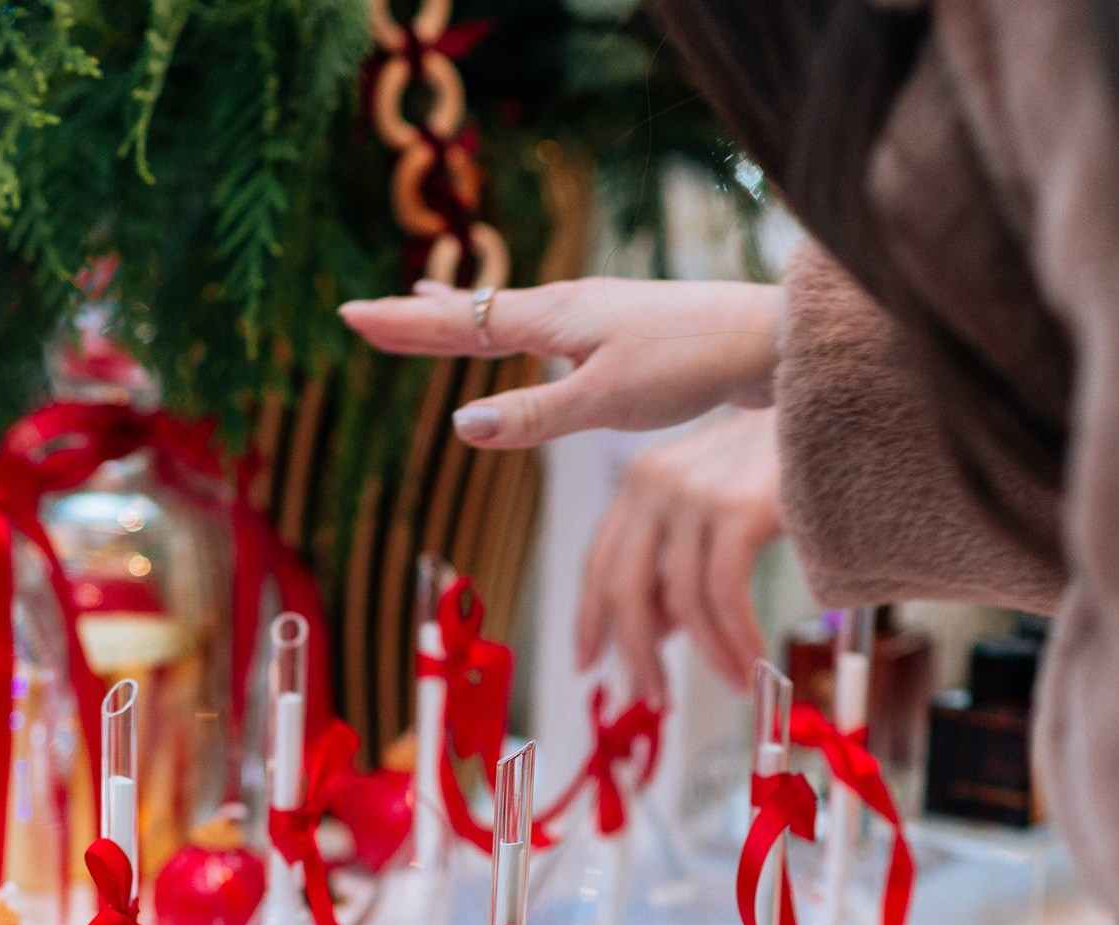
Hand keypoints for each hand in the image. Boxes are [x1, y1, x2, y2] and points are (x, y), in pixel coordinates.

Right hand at [338, 277, 783, 448]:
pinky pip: (542, 324)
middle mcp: (565, 308)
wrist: (768, 338)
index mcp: (553, 319)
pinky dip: (509, 323)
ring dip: (462, 313)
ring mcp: (593, 316)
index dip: (404, 325)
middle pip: (476, 313)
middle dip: (419, 316)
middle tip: (366, 314)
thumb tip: (462, 428)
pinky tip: (523, 330)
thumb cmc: (690, 366)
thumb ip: (535, 415)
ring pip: (509, 314)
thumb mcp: (606, 401)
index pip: (460, 324)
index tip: (350, 315)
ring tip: (427, 302)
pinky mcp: (619, 331)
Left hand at [577, 407, 783, 701]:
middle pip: (625, 590)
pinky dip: (736, 640)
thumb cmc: (779, 469)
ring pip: (680, 600)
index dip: (588, 620)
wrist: (840, 417)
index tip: (585, 665)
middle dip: (636, 654)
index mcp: (640, 482)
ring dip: (705, 655)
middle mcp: (654, 483)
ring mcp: (694, 494)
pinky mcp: (736, 509)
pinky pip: (724, 596)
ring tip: (730, 684)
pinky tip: (750, 665)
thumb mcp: (712, 512)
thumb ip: (676, 562)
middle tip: (652, 698)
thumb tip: (653, 634)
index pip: (598, 563)